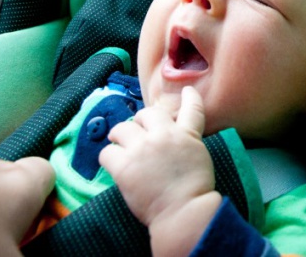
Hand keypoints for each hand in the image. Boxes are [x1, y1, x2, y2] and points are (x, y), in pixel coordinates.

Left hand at [100, 86, 221, 255]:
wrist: (184, 213)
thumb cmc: (194, 193)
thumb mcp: (199, 159)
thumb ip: (186, 143)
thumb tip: (171, 140)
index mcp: (187, 135)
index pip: (191, 108)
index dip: (189, 97)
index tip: (187, 91)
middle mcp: (163, 135)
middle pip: (146, 113)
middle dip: (141, 122)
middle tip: (138, 135)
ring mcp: (142, 149)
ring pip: (121, 128)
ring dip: (120, 137)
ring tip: (121, 147)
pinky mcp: (124, 166)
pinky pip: (107, 153)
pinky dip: (109, 159)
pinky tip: (114, 166)